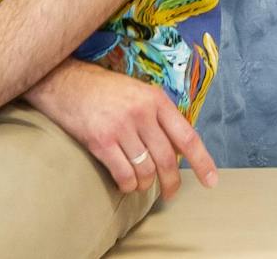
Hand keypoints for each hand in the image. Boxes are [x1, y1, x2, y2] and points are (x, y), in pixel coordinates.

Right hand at [27, 61, 217, 199]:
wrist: (65, 82)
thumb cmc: (104, 90)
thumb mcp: (138, 92)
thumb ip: (158, 116)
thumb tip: (177, 147)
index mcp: (156, 100)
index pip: (187, 136)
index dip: (202, 162)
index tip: (211, 181)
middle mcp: (142, 113)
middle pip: (167, 159)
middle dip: (172, 182)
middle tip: (170, 193)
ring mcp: (121, 127)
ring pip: (146, 169)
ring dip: (146, 184)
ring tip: (141, 184)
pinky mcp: (100, 141)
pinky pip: (123, 174)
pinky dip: (128, 185)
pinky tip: (126, 183)